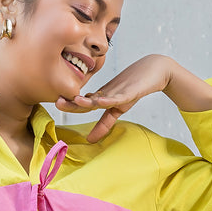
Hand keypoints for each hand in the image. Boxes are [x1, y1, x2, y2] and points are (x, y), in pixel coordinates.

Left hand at [56, 54, 211, 141]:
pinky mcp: (130, 91)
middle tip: (57, 102)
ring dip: (88, 99)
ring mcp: (118, 91)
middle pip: (87, 99)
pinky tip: (101, 101)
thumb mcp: (117, 109)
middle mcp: (106, 92)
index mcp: (101, 97)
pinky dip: (110, 99)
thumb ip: (103, 124)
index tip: (56, 104)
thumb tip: (90, 140)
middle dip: (72, 102)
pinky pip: (119, 97)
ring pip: (101, 96)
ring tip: (76, 100)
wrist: (155, 70)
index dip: (70, 105)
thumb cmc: (133, 88)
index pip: (83, 103)